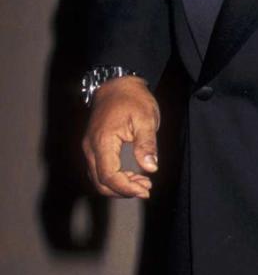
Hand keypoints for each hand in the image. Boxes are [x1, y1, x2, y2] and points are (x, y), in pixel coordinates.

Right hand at [82, 77, 160, 198]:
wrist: (117, 83)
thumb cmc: (132, 99)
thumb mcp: (146, 119)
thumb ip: (147, 144)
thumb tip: (151, 167)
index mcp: (102, 141)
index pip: (108, 176)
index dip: (126, 188)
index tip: (145, 190)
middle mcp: (90, 147)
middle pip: (100, 182)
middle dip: (122, 191)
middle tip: (146, 189)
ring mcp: (89, 147)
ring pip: (97, 178)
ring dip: (118, 186)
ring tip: (142, 183)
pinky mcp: (93, 146)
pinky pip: (98, 170)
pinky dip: (113, 178)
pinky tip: (132, 176)